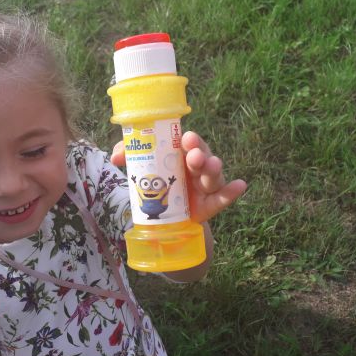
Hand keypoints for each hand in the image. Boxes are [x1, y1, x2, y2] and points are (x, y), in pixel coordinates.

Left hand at [111, 131, 246, 222]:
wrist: (165, 217)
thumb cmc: (157, 183)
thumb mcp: (142, 169)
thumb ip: (129, 156)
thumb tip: (116, 156)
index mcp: (180, 154)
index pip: (187, 142)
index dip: (189, 139)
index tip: (186, 138)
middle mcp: (195, 167)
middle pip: (202, 156)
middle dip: (199, 154)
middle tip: (193, 156)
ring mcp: (205, 185)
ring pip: (212, 176)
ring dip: (213, 169)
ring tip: (212, 166)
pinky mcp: (210, 204)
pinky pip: (224, 198)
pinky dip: (232, 192)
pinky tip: (240, 185)